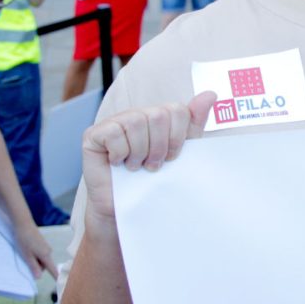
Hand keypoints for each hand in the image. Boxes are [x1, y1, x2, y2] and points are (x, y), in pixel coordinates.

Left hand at [16, 224, 57, 278]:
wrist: (23, 223)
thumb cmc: (24, 239)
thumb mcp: (27, 255)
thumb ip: (33, 267)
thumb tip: (39, 277)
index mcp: (46, 255)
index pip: (53, 270)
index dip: (56, 277)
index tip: (62, 283)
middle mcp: (48, 251)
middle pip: (45, 266)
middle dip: (36, 267)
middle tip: (26, 260)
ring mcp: (46, 247)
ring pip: (41, 260)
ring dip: (34, 260)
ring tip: (25, 252)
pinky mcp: (42, 244)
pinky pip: (40, 254)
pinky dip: (34, 255)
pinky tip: (27, 248)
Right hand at [80, 92, 217, 221]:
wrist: (126, 209)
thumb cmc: (152, 182)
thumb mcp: (180, 153)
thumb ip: (194, 123)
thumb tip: (211, 94)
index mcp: (157, 117)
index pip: (177, 110)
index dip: (177, 137)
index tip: (172, 157)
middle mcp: (136, 115)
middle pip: (158, 115)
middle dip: (159, 147)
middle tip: (152, 165)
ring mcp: (114, 122)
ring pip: (136, 121)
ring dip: (140, 152)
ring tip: (136, 166)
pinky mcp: (93, 134)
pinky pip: (114, 132)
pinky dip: (120, 152)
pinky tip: (118, 163)